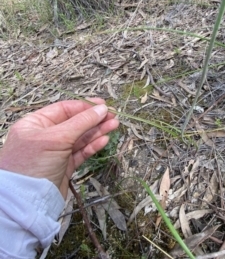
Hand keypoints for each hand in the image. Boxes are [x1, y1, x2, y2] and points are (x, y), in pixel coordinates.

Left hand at [0, 99, 118, 197]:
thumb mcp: (57, 138)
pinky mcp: (65, 166)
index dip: (85, 106)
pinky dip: (93, 146)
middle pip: (75, 123)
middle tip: (113, 116)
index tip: (103, 105)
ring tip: (114, 125)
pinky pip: (81, 152)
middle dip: (94, 119)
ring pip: (81, 137)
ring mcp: (56, 151)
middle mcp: (46, 135)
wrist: (27, 203)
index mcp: (36, 123)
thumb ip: (82, 122)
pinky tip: (104, 140)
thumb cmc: (34, 164)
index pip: (65, 109)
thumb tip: (102, 108)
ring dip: (97, 131)